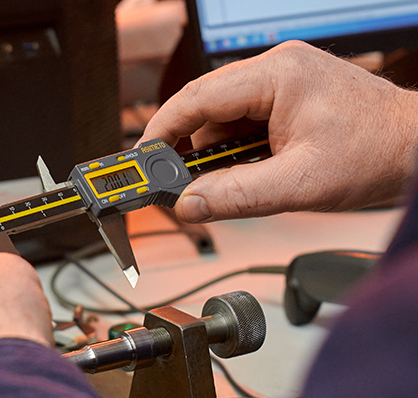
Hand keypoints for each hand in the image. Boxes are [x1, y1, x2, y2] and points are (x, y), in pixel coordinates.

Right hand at [139, 40, 417, 222]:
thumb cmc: (377, 153)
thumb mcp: (298, 184)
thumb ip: (235, 196)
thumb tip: (188, 205)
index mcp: (277, 75)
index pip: (197, 98)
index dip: (162, 132)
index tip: (141, 161)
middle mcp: (276, 70)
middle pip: (205, 107)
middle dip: (185, 148)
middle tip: (170, 184)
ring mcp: (282, 82)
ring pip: (222, 119)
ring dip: (214, 154)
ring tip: (221, 186)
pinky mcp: (288, 99)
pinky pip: (242, 124)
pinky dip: (234, 152)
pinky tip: (244, 174)